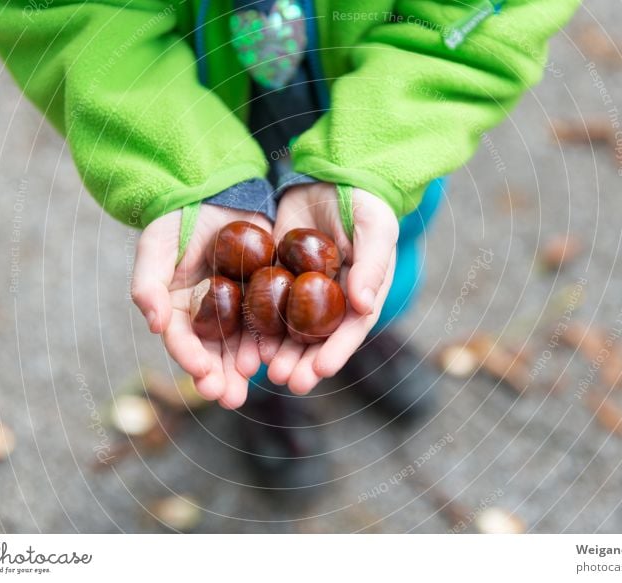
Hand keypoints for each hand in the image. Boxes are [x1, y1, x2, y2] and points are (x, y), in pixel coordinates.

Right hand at [131, 205, 270, 408]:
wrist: (217, 191)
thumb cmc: (178, 218)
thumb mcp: (156, 245)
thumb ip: (148, 284)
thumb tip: (153, 324)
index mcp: (177, 308)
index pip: (181, 339)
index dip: (190, 358)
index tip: (202, 374)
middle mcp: (206, 314)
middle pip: (212, 351)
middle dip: (220, 376)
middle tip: (230, 398)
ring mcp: (236, 306)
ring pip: (241, 343)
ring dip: (245, 365)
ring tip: (255, 381)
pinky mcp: (264, 294)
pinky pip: (269, 321)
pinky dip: (271, 339)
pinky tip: (277, 355)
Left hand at [264, 183, 397, 393]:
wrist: (330, 175)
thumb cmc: (363, 201)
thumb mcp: (375, 228)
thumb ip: (372, 265)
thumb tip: (364, 304)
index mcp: (362, 293)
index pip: (351, 329)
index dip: (337, 352)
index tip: (321, 371)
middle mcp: (333, 300)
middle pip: (318, 339)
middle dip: (303, 362)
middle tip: (287, 381)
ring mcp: (304, 291)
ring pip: (291, 329)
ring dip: (279, 352)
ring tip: (263, 371)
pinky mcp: (278, 277)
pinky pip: (267, 306)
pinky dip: (257, 326)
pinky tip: (246, 343)